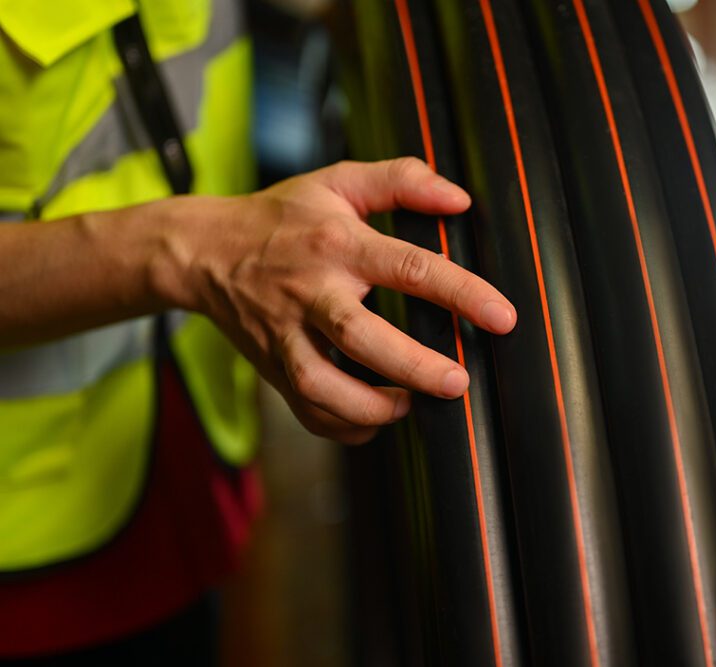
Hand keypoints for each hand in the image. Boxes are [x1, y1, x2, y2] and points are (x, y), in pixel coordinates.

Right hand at [174, 158, 515, 443]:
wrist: (202, 251)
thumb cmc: (280, 217)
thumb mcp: (338, 182)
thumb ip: (401, 180)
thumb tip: (459, 200)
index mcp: (337, 243)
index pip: (407, 267)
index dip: (460, 293)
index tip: (502, 317)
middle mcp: (310, 291)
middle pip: (360, 336)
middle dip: (414, 367)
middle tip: (457, 382)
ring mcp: (286, 335)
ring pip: (323, 387)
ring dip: (373, 407)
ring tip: (410, 405)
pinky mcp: (273, 368)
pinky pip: (307, 411)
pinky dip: (344, 425)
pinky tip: (374, 418)